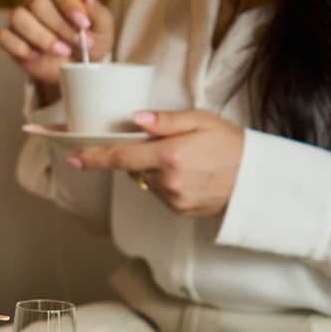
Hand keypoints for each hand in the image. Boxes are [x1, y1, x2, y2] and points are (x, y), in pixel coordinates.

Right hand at [0, 0, 114, 102]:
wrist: (77, 69)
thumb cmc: (89, 42)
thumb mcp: (102, 27)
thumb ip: (96, 10)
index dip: (67, 2)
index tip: (83, 23)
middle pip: (37, 2)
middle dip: (61, 27)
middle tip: (78, 43)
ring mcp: (21, 17)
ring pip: (19, 17)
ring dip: (42, 38)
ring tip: (61, 51)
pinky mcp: (10, 37)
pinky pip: (4, 36)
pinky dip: (22, 48)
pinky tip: (38, 55)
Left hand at [67, 110, 244, 216]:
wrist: (257, 180)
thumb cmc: (231, 144)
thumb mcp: (201, 120)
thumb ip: (166, 121)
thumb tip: (136, 120)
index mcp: (170, 156)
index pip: (121, 157)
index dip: (94, 158)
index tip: (73, 158)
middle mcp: (168, 182)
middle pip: (132, 168)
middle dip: (138, 155)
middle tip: (166, 145)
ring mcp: (172, 200)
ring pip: (144, 182)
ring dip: (153, 170)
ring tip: (184, 160)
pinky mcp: (178, 211)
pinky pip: (158, 194)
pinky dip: (165, 184)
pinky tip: (188, 176)